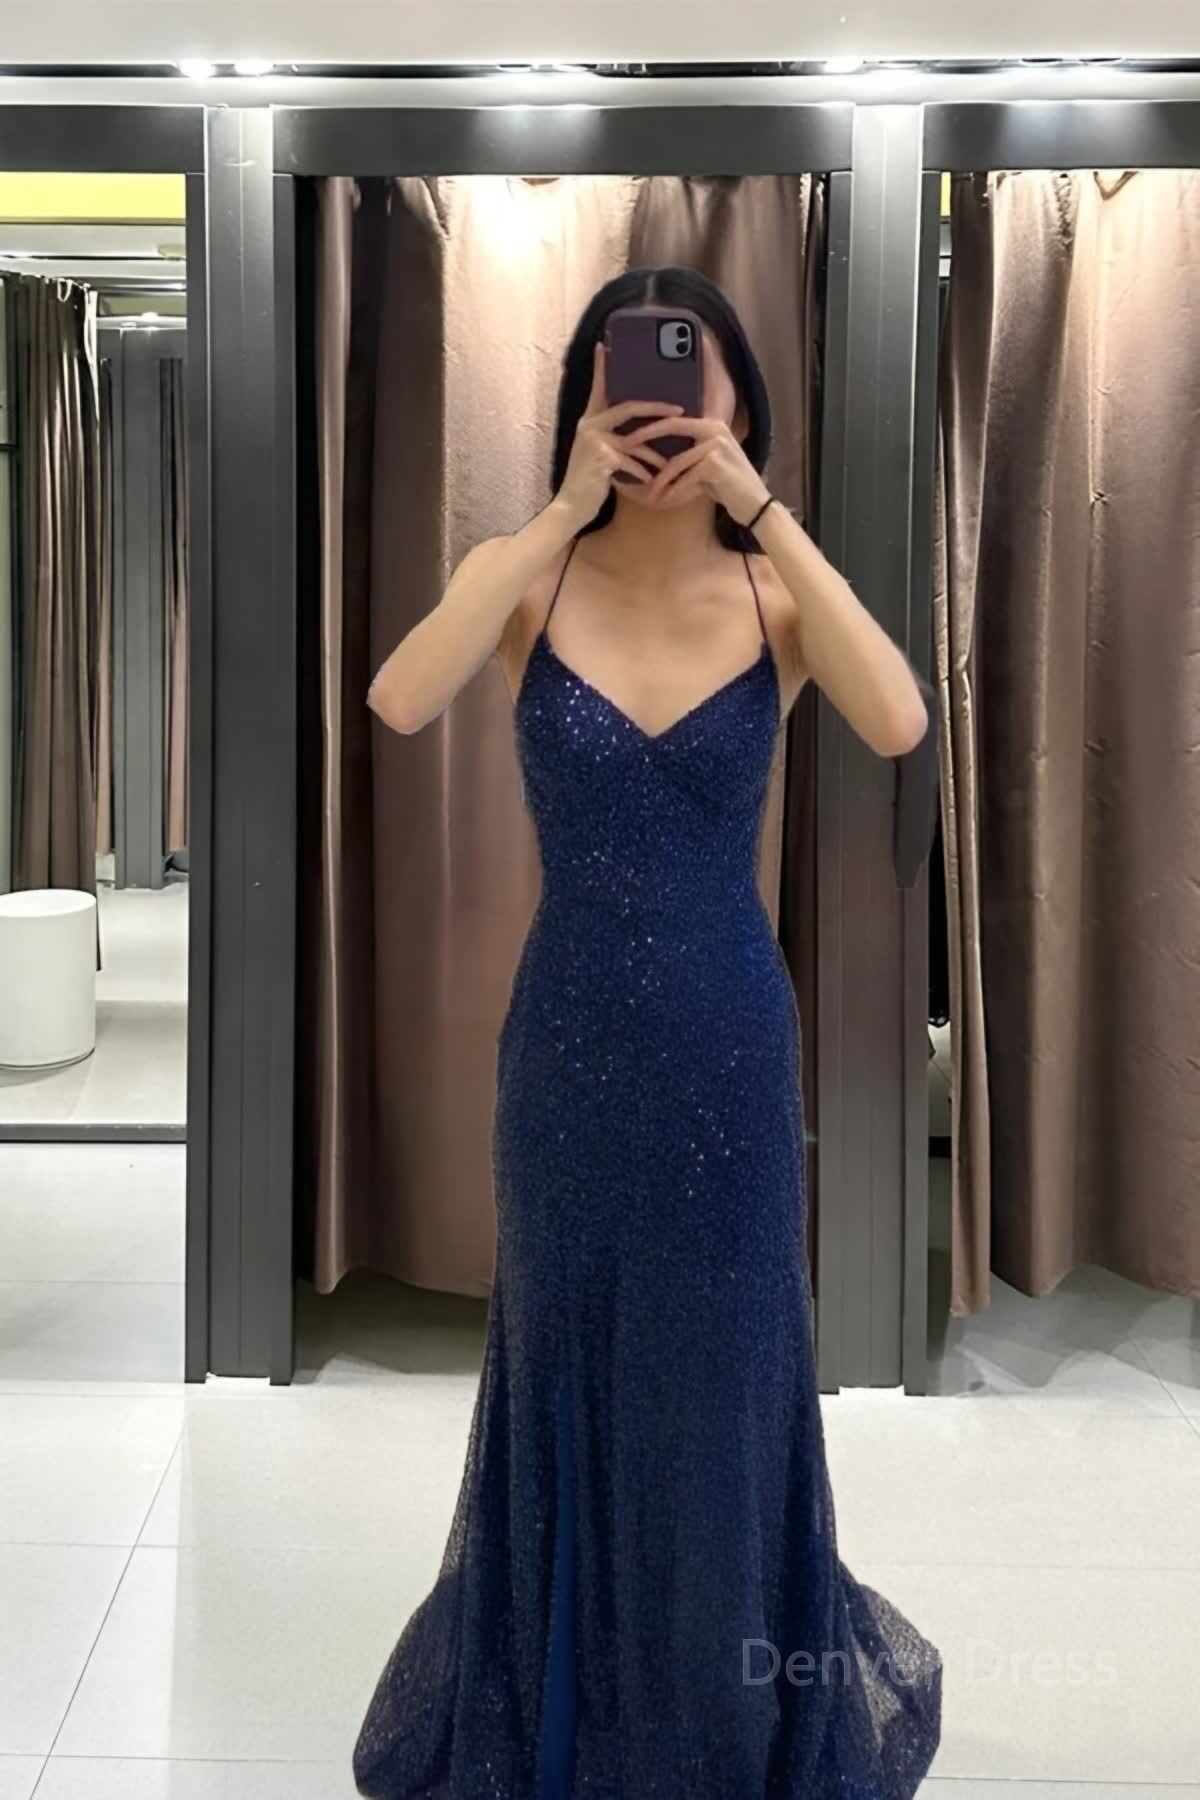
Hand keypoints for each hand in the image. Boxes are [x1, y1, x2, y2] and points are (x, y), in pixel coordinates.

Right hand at [556, 343, 679, 528]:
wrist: (571, 506)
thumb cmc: (588, 482)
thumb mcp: (598, 455)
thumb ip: (613, 439)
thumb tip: (640, 433)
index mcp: (589, 421)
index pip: (599, 389)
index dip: (602, 367)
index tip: (604, 345)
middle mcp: (589, 425)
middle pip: (628, 407)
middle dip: (657, 409)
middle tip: (680, 409)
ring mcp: (595, 440)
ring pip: (635, 440)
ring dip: (656, 453)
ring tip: (673, 460)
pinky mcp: (603, 458)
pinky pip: (632, 461)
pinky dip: (644, 473)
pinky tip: (653, 482)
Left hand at [635, 416, 770, 526]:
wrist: (756, 505)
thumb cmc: (728, 488)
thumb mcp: (707, 466)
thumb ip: (688, 457)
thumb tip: (657, 459)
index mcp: (711, 425)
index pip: (675, 419)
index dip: (651, 424)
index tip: (629, 433)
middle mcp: (715, 429)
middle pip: (672, 425)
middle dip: (645, 435)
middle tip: (624, 446)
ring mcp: (717, 444)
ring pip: (677, 461)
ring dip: (660, 481)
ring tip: (649, 495)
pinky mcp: (716, 464)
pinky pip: (686, 478)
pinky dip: (674, 491)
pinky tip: (664, 501)